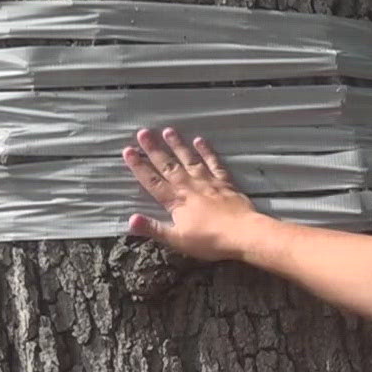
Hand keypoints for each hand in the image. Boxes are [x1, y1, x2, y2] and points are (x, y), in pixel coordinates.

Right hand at [121, 127, 263, 260]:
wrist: (243, 234)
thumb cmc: (210, 240)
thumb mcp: (177, 240)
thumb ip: (153, 229)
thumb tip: (129, 220)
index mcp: (176, 201)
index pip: (152, 181)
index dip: (139, 166)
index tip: (128, 151)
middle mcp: (189, 187)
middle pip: (168, 165)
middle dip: (154, 149)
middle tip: (142, 132)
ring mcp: (208, 182)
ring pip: (189, 159)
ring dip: (177, 145)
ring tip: (167, 130)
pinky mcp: (225, 182)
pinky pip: (214, 163)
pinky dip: (206, 151)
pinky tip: (200, 140)